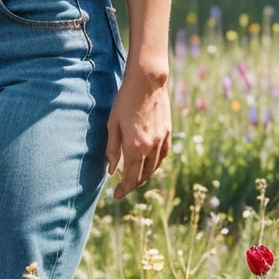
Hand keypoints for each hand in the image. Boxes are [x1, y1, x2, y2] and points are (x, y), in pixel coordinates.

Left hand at [105, 71, 171, 199]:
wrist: (147, 82)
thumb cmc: (124, 101)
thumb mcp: (112, 124)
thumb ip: (112, 149)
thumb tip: (111, 171)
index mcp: (134, 147)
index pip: (130, 178)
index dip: (123, 189)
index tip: (116, 195)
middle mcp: (150, 148)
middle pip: (143, 175)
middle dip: (133, 185)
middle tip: (124, 188)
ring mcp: (161, 140)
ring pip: (154, 167)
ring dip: (144, 176)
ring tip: (135, 178)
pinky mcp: (167, 132)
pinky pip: (163, 155)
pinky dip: (156, 163)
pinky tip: (151, 164)